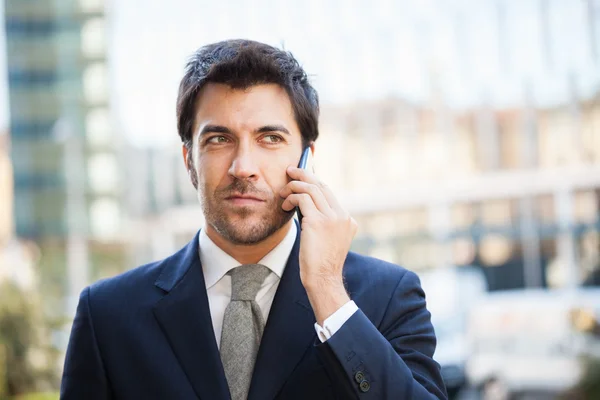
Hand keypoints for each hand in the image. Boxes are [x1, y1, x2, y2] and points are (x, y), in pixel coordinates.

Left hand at [280, 166, 357, 323]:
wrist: (323, 279)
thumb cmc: (320, 263)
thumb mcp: (328, 239)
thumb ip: (324, 222)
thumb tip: (305, 204)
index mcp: (347, 220)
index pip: (329, 192)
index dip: (313, 182)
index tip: (301, 177)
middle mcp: (343, 216)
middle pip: (322, 185)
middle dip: (304, 175)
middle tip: (290, 171)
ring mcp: (333, 218)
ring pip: (312, 188)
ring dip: (294, 186)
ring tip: (283, 192)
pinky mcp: (319, 221)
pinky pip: (303, 198)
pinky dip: (292, 197)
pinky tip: (285, 205)